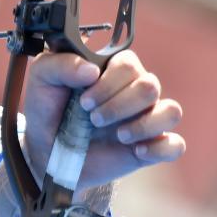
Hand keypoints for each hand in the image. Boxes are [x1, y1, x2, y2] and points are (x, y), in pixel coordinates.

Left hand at [21, 49, 183, 188]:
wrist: (46, 152)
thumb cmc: (48, 110)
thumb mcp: (42, 79)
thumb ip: (59, 64)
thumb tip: (91, 70)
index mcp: (114, 70)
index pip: (129, 64)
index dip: (109, 83)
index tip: (83, 101)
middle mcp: (135, 91)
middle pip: (151, 86)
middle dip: (119, 105)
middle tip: (93, 119)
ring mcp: (145, 119)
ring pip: (171, 112)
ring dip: (144, 124)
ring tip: (118, 136)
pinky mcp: (150, 147)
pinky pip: (175, 145)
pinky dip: (160, 147)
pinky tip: (136, 151)